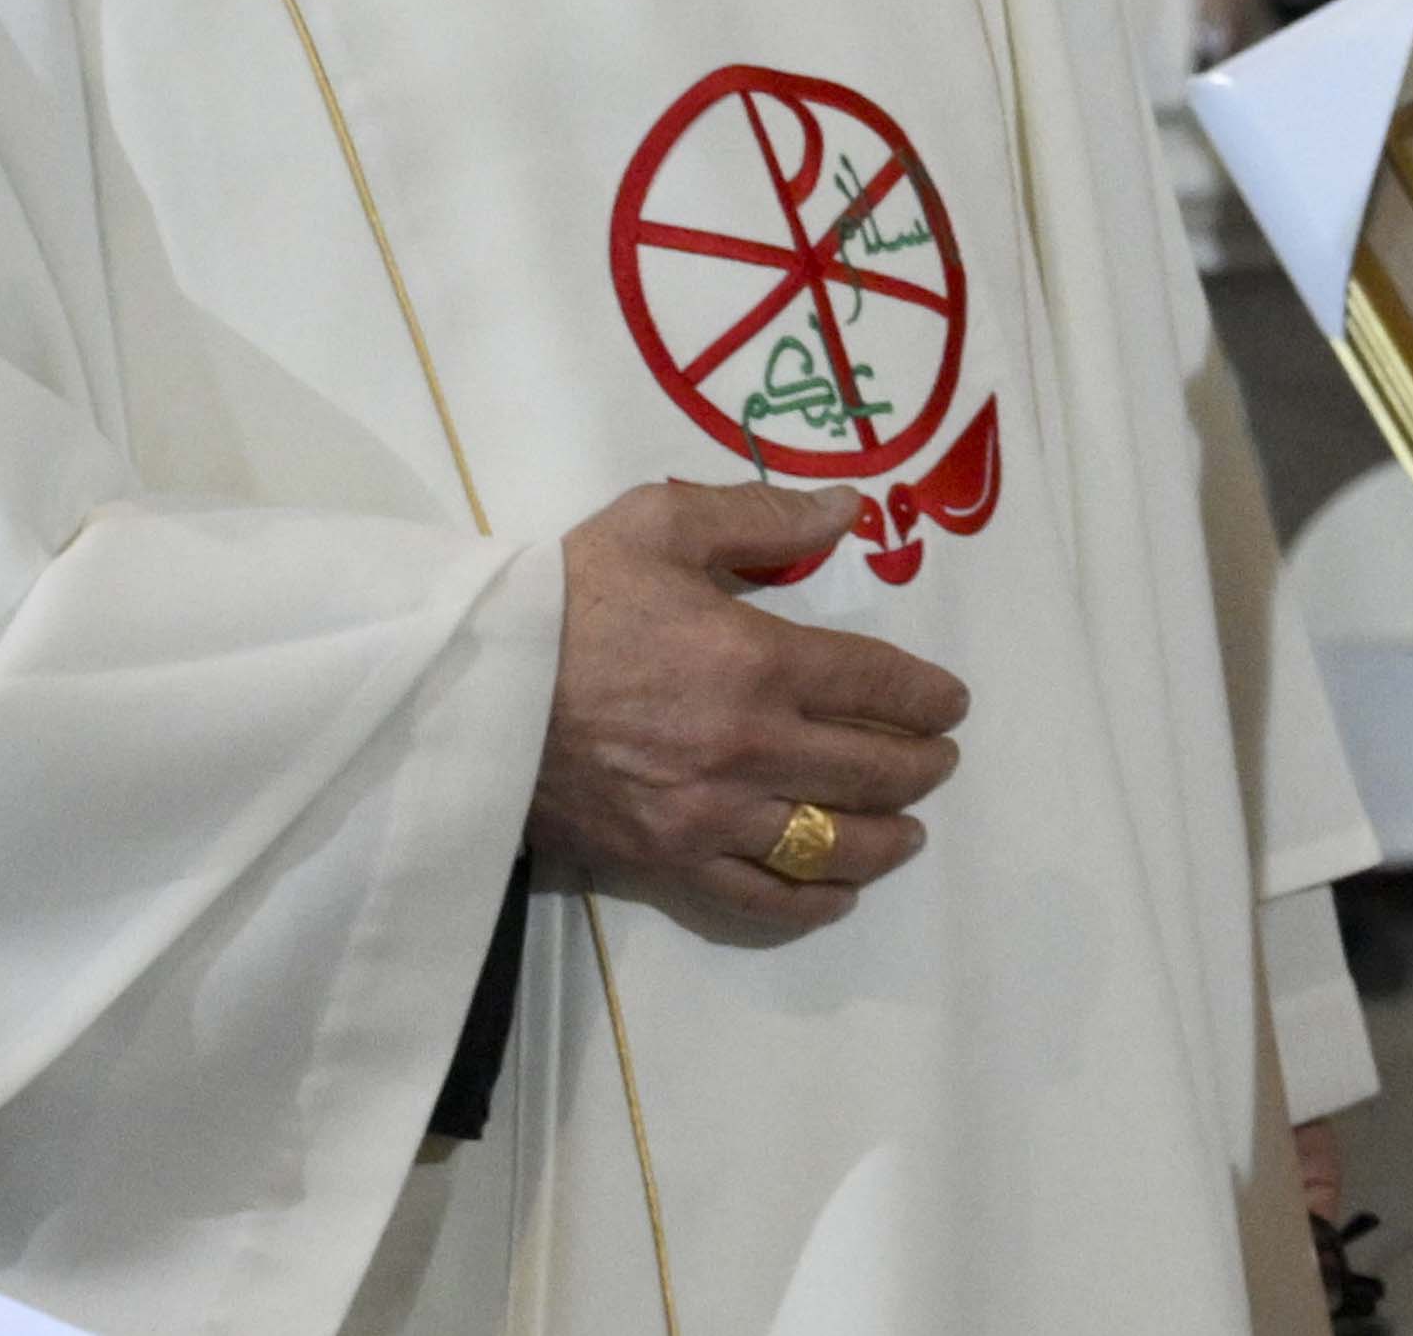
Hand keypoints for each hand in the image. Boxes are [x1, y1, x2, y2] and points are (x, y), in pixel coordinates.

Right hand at [528, 480, 970, 944]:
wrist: (461, 691)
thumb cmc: (565, 600)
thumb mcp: (661, 522)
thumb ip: (764, 517)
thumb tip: (848, 511)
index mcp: (760, 663)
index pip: (880, 687)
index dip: (929, 697)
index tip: (950, 703)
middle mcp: (749, 749)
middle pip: (871, 772)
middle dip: (922, 766)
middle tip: (939, 759)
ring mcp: (707, 816)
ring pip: (828, 845)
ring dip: (884, 837)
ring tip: (907, 829)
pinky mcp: (661, 863)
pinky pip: (756, 899)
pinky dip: (809, 902)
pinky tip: (836, 893)